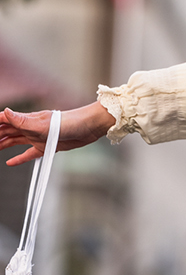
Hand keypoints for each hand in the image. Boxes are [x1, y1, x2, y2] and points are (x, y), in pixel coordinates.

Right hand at [0, 102, 115, 167]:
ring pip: (15, 141)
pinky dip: (19, 158)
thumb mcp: (43, 124)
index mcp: (26, 119)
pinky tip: (9, 163)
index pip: (4, 119)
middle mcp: (29, 127)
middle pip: (6, 131)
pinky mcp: (47, 147)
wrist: (88, 128)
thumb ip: (23, 121)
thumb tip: (5, 112)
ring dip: (3, 145)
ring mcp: (37, 137)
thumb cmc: (68, 122)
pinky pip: (29, 153)